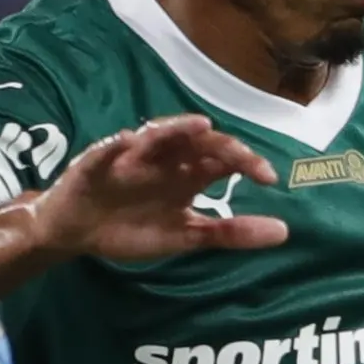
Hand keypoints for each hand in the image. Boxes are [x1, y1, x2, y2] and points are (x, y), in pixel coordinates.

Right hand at [37, 114, 290, 263]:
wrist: (78, 231)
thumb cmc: (132, 227)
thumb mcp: (186, 237)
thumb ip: (231, 233)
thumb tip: (284, 232)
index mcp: (187, 174)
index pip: (224, 159)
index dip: (248, 163)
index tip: (270, 179)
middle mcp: (165, 159)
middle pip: (198, 142)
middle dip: (222, 146)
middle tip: (243, 159)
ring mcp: (131, 157)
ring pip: (156, 136)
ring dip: (176, 129)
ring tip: (198, 126)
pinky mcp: (96, 162)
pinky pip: (106, 150)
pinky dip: (118, 145)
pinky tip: (128, 141)